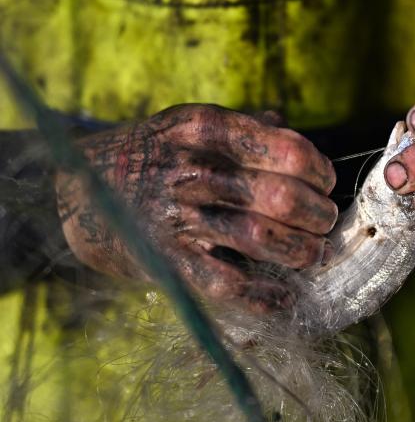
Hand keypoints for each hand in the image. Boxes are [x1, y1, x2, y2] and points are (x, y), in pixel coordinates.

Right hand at [56, 104, 336, 311]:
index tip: (324, 184)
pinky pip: (227, 284)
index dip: (319, 172)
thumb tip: (292, 133)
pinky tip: (283, 296)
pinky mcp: (168, 260)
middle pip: (284, 198)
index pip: (288, 152)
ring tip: (311, 253)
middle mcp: (195, 171)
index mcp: (206, 130)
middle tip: (323, 222)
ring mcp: (180, 217)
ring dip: (301, 251)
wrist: (84, 189)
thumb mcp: (189, 124)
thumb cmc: (152, 155)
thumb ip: (243, 127)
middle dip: (319, 215)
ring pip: (263, 238)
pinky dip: (264, 296)